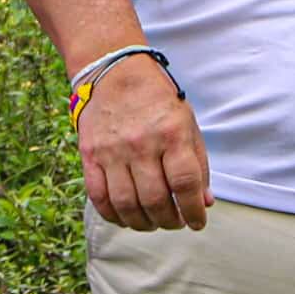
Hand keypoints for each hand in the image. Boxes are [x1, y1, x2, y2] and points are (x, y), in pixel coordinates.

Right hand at [78, 56, 209, 232]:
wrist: (114, 71)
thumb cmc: (157, 100)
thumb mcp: (187, 124)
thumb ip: (197, 163)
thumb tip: (204, 203)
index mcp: (172, 134)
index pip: (185, 184)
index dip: (193, 211)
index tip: (197, 222)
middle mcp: (141, 143)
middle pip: (156, 199)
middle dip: (169, 221)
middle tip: (175, 222)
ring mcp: (112, 150)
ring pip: (126, 204)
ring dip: (143, 223)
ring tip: (152, 222)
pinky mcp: (89, 155)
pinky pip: (98, 196)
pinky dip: (113, 215)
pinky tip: (125, 217)